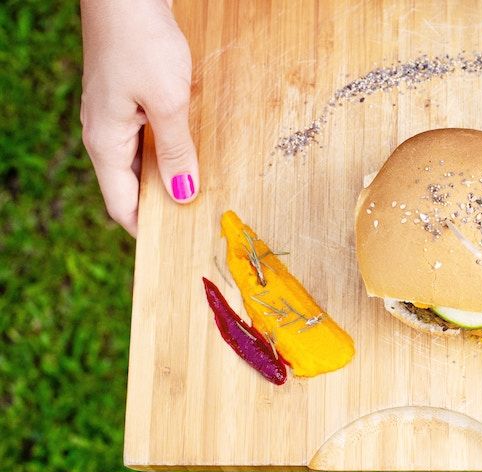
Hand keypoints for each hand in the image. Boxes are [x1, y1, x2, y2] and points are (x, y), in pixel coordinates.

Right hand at [80, 0, 198, 236]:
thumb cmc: (142, 42)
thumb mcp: (167, 104)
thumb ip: (176, 152)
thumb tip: (183, 195)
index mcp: (105, 143)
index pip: (121, 206)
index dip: (149, 229)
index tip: (179, 245)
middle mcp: (105, 134)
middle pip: (131, 187)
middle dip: (163, 206)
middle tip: (199, 221)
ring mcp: (116, 116)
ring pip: (142, 162)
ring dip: (169, 177)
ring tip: (202, 191)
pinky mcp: (130, 98)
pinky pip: (149, 137)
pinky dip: (169, 151)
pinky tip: (194, 153)